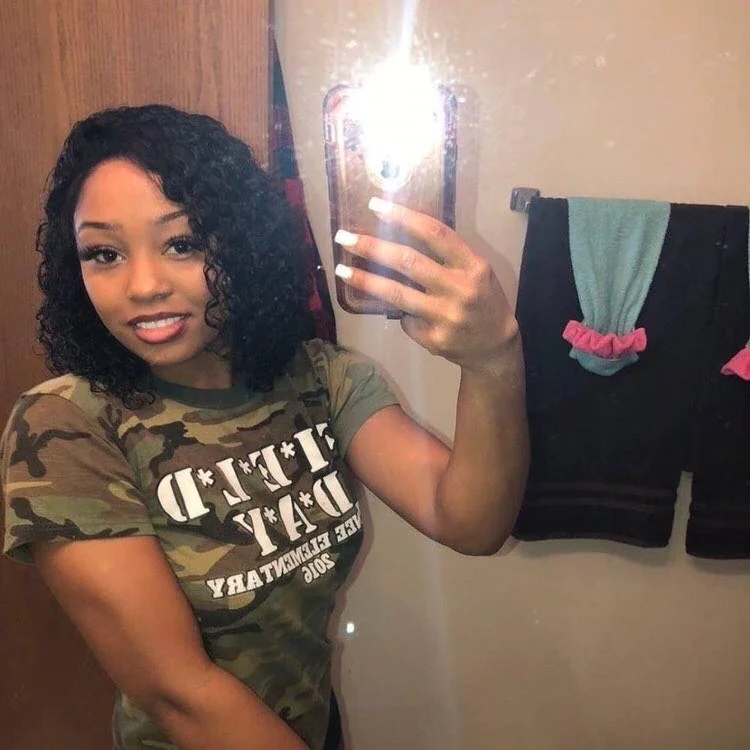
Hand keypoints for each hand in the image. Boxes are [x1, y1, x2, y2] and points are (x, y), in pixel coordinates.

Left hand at [334, 197, 518, 375]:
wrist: (496, 347)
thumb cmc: (482, 300)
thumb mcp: (476, 271)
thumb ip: (447, 257)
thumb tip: (399, 236)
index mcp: (472, 266)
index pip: (435, 233)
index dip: (403, 217)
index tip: (376, 206)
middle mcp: (460, 289)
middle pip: (408, 262)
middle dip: (372, 248)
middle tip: (344, 238)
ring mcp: (446, 317)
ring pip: (397, 294)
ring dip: (365, 281)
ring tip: (342, 271)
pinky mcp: (435, 340)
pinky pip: (406, 321)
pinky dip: (400, 314)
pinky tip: (403, 314)